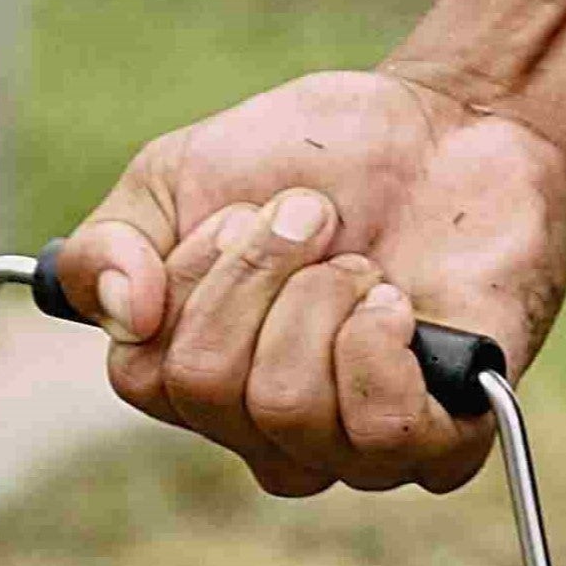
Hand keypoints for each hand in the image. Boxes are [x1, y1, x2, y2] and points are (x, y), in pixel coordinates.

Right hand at [46, 65, 565, 499]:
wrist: (455, 120)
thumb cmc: (321, 157)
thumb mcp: (182, 175)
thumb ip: (110, 243)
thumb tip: (122, 314)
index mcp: (199, 378)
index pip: (144, 376)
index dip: (193, 277)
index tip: (245, 212)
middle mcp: (266, 430)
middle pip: (208, 388)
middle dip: (262, 270)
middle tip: (318, 218)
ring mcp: (351, 445)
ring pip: (286, 409)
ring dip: (323, 296)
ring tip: (364, 260)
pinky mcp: (442, 440)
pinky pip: (381, 433)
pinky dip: (379, 344)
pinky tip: (398, 305)